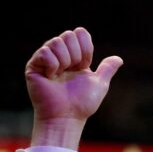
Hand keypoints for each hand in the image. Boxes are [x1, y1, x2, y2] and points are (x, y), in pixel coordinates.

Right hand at [24, 27, 122, 148]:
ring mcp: (45, 59)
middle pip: (68, 35)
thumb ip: (107, 69)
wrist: (67, 117)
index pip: (80, 33)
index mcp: (74, 56)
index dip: (86, 49)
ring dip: (64, 61)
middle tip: (71, 72)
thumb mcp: (99, 85)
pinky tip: (51, 77)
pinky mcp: (34, 65)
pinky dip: (52, 65)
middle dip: (75, 56)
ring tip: (60, 76)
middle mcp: (59, 54)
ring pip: (56, 42)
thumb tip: (119, 59)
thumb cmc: (81, 104)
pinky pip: (45, 52)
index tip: (84, 67)